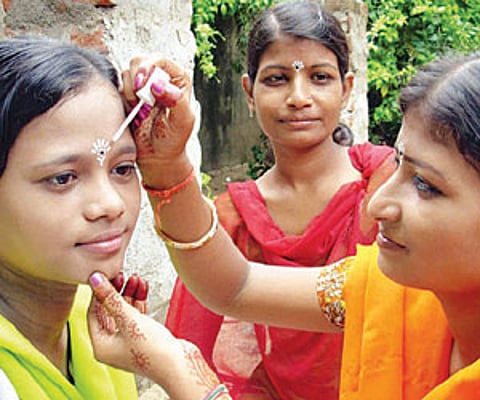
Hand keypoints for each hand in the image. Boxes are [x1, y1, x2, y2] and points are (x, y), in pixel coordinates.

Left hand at [87, 272, 230, 398]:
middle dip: (117, 291)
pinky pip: (136, 316)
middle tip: (121, 275)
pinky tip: (143, 288)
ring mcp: (128, 341)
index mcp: (101, 346)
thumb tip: (94, 280)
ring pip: (124, 312)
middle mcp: (112, 345)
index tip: (105, 276)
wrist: (180, 365)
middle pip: (109, 311)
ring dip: (130, 294)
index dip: (100, 293)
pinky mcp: (143, 337)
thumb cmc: (153, 350)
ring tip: (136, 278)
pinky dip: (139, 301)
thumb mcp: (128, 319)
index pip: (94, 313)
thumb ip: (111, 298)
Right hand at [121, 57, 195, 185]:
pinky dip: (123, 98)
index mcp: (177, 80)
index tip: (143, 84)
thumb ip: (176, 101)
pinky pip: (118, 87)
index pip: (160, 59)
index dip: (149, 67)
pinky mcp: (128, 96)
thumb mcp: (182, 121)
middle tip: (141, 100)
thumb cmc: (174, 138)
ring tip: (141, 110)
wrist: (158, 155)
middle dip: (136, 79)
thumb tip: (159, 85)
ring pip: (126, 73)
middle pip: (139, 61)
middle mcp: (159, 79)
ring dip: (130, 91)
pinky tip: (133, 112)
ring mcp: (143, 87)